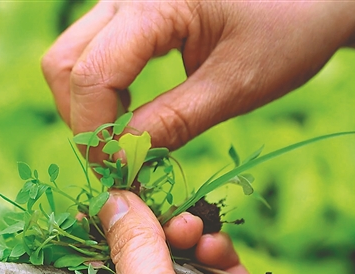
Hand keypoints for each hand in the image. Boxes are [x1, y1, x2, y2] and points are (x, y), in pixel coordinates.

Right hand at [42, 1, 354, 158]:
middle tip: (120, 164)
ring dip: (87, 108)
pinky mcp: (127, 8)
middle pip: (64, 63)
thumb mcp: (236, 84)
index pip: (91, 74)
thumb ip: (174, 122)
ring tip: (127, 142)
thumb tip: (121, 161)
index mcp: (156, 1)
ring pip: (68, 58)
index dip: (96, 134)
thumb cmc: (290, 30)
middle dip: (83, 122)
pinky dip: (99, 91)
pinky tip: (130, 116)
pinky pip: (89, 51)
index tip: (120, 176)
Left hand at [75, 190, 354, 273]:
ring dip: (181, 239)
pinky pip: (221, 271)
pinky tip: (214, 243)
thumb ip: (130, 248)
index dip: (86, 256)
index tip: (89, 213)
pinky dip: (216, 251)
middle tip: (147, 208)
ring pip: (180, 267)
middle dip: (141, 239)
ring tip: (187, 226)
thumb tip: (110, 200)